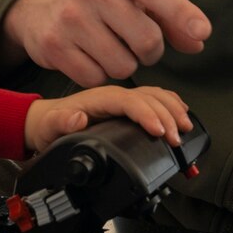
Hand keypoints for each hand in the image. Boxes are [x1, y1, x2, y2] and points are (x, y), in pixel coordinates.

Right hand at [0, 0, 210, 85]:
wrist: (37, 4)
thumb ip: (168, 15)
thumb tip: (198, 40)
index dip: (182, 14)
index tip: (202, 31)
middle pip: (147, 40)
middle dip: (150, 51)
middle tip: (137, 43)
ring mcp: (69, 17)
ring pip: (123, 66)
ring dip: (125, 65)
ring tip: (111, 47)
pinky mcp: (53, 45)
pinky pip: (96, 78)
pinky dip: (99, 74)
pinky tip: (89, 56)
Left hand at [23, 84, 191, 154]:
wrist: (46, 121)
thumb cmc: (49, 125)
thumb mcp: (48, 126)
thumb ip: (61, 122)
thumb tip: (77, 119)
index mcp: (99, 98)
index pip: (130, 102)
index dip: (148, 115)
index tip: (160, 131)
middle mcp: (114, 95)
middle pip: (149, 98)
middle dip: (168, 116)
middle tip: (178, 137)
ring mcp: (122, 99)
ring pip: (156, 96)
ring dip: (174, 110)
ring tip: (186, 127)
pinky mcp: (127, 106)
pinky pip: (155, 99)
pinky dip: (171, 105)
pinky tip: (181, 112)